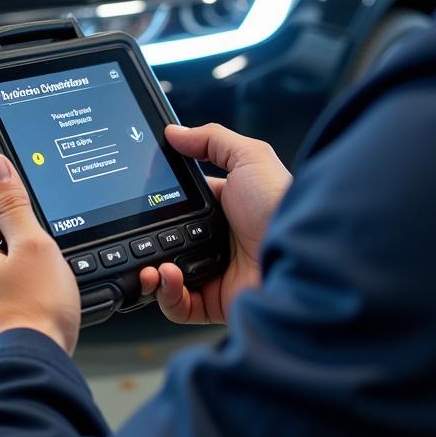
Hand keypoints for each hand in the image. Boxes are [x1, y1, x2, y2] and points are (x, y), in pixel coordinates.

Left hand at [0, 154, 80, 374]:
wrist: (29, 371)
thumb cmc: (35, 311)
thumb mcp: (33, 243)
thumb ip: (12, 204)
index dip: (0, 224)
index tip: (22, 230)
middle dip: (3, 263)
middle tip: (36, 267)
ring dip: (1, 297)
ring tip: (34, 301)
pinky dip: (1, 328)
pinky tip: (25, 330)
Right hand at [139, 123, 291, 325]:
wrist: (301, 256)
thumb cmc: (281, 205)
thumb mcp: (250, 157)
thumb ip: (211, 140)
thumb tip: (173, 132)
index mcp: (223, 206)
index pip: (179, 203)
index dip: (157, 203)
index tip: (137, 199)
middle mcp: (217, 240)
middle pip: (168, 240)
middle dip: (146, 240)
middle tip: (134, 236)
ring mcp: (215, 272)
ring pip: (167, 275)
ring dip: (151, 270)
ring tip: (151, 265)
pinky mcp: (215, 302)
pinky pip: (178, 304)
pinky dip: (166, 294)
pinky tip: (166, 277)